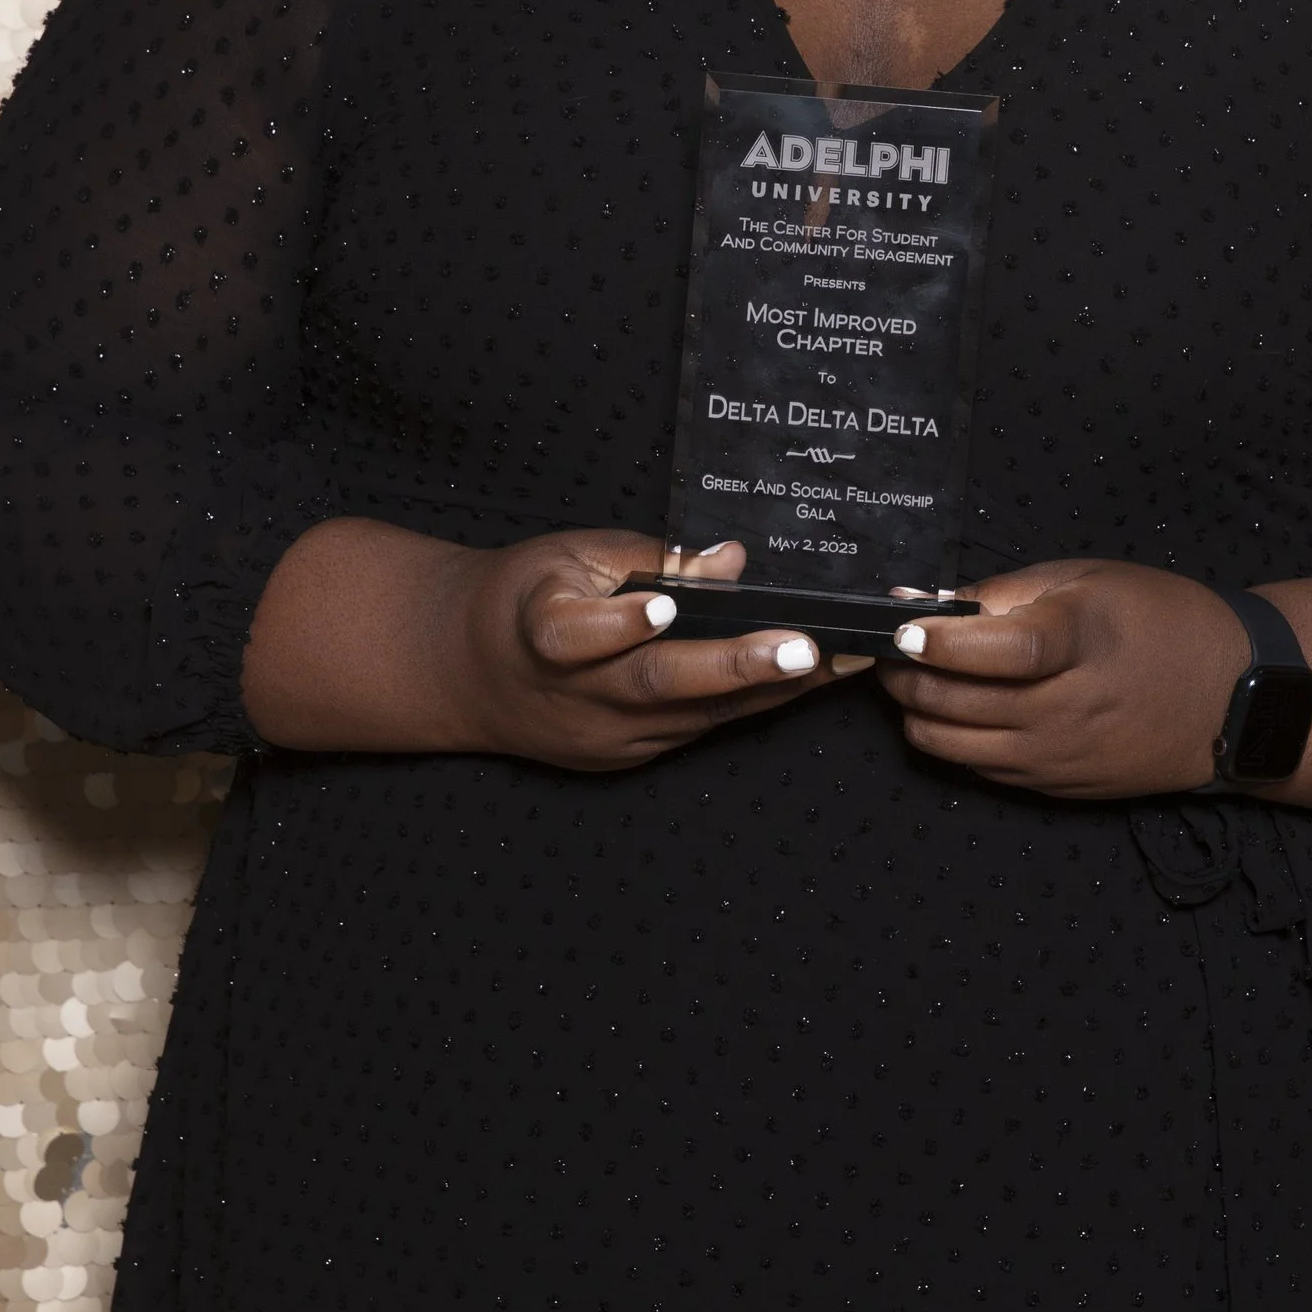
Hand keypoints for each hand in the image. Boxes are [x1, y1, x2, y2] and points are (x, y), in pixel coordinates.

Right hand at [240, 522, 843, 767]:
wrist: (468, 672)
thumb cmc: (525, 596)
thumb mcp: (568, 554)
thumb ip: (647, 555)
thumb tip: (728, 559)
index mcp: (543, 633)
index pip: (578, 633)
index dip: (623, 622)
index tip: (667, 605)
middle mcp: (576, 696)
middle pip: (657, 684)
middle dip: (736, 668)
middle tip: (804, 649)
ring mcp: (605, 736)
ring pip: (696, 714)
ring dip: (772, 690)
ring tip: (844, 661)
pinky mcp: (629, 756)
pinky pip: (700, 728)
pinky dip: (754, 703)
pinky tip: (810, 680)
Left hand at [875, 561, 1244, 800]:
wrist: (1234, 699)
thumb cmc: (1162, 621)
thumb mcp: (1090, 579)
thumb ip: (1006, 590)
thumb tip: (924, 601)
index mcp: (1081, 642)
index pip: (999, 651)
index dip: (941, 642)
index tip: (902, 629)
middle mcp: (1066, 709)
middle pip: (953, 701)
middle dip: (902, 674)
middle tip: (893, 647)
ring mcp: (1058, 757)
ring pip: (948, 743)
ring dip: (916, 710)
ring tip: (917, 677)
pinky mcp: (1056, 788)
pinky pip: (977, 767)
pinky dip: (951, 738)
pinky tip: (959, 708)